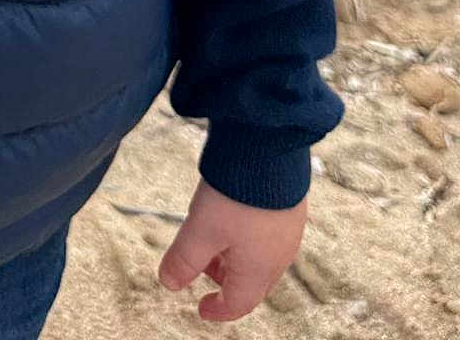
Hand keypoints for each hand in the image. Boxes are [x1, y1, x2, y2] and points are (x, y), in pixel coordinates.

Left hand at [158, 178, 307, 321]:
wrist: (270, 148)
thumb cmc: (237, 194)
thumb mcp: (200, 229)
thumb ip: (184, 259)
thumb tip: (168, 284)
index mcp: (259, 269)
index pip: (239, 303)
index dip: (218, 310)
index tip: (201, 309)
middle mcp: (280, 255)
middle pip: (251, 282)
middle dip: (225, 280)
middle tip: (201, 266)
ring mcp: (289, 230)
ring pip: (260, 257)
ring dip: (235, 257)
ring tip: (212, 238)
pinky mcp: (291, 206)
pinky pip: (269, 234)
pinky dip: (248, 237)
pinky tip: (233, 215)